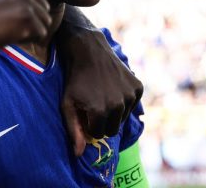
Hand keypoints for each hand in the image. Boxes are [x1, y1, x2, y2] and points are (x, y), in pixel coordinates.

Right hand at [0, 0, 50, 60]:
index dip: (18, 12)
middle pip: (42, 8)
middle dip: (26, 22)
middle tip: (0, 25)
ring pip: (43, 22)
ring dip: (27, 32)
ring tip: (2, 30)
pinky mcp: (27, 18)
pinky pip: (40, 35)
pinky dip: (26, 41)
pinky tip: (5, 37)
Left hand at [57, 27, 142, 155]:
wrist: (88, 50)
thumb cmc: (74, 79)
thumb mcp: (67, 104)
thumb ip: (73, 130)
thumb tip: (79, 154)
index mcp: (100, 112)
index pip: (99, 134)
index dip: (90, 125)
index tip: (85, 112)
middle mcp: (118, 105)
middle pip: (113, 129)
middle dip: (103, 121)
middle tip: (94, 105)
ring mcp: (130, 95)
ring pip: (123, 117)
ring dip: (114, 111)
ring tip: (103, 94)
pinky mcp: (138, 86)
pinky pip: (132, 104)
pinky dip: (124, 100)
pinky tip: (113, 87)